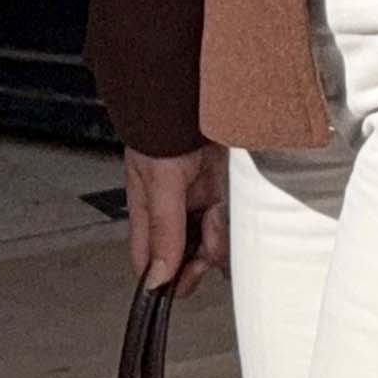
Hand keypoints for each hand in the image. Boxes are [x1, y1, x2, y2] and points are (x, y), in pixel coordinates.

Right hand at [125, 140, 229, 294]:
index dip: (164, 279)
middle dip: (197, 260)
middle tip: (207, 251)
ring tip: (217, 215)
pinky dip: (230, 221)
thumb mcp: (161, 183)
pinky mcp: (220, 186)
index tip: (181, 284)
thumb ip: (163, 229)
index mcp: (146, 211)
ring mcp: (196, 198)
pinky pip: (227, 218)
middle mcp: (171, 209)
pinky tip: (227, 211)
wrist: (193, 93)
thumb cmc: (163, 129)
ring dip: (217, 237)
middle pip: (183, 255)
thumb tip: (157, 277)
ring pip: (209, 239)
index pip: (149, 260)